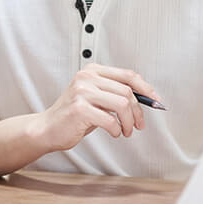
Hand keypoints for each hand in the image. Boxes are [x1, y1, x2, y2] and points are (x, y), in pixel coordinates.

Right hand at [37, 63, 162, 151]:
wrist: (47, 129)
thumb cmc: (73, 115)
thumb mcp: (96, 98)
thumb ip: (115, 94)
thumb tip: (145, 98)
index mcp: (92, 71)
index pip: (128, 75)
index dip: (145, 88)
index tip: (155, 100)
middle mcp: (87, 77)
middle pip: (127, 92)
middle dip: (138, 111)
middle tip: (138, 125)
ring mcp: (82, 91)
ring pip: (122, 104)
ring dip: (128, 122)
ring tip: (126, 130)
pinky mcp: (79, 108)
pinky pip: (110, 120)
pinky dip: (117, 129)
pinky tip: (114, 132)